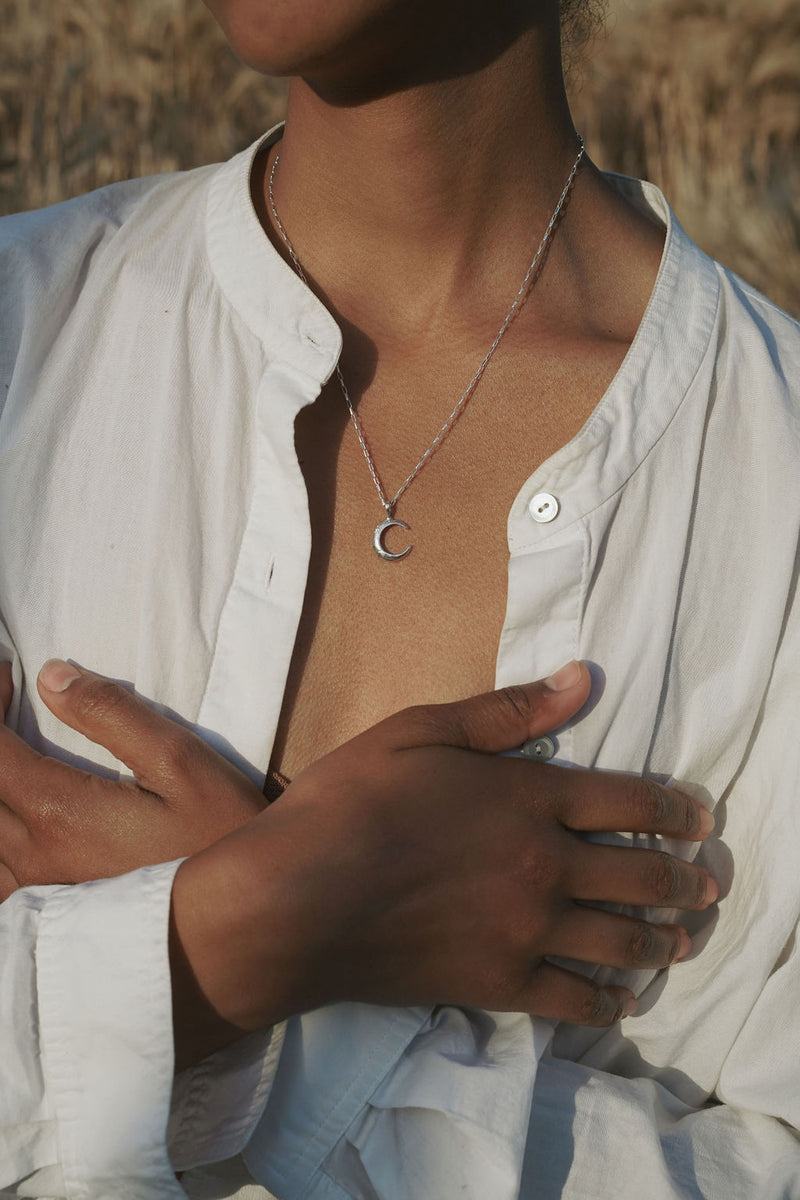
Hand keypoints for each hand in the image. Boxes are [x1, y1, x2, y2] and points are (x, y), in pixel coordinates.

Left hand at [0, 659, 263, 897]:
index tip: (9, 672)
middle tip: (9, 700)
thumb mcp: (180, 760)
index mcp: (60, 813)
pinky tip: (22, 818)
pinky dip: (2, 833)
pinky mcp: (53, 913)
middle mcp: (36, 856)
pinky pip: (1, 870)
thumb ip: (112, 715)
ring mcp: (40, 890)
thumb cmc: (219, 834)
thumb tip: (51, 677)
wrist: (243, 915)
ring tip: (16, 753)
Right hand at [171, 662, 717, 1065]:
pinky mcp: (500, 983)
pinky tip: (621, 1000)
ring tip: (683, 939)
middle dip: (684, 879)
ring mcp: (527, 930)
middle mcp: (545, 864)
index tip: (700, 819)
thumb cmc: (349, 803)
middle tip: (708, 884)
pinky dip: (608, 1002)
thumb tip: (581, 680)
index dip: (674, 809)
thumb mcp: (420, 731)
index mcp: (530, 797)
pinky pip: (575, 999)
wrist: (295, 901)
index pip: (628, 801)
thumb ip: (507, 711)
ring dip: (662, 939)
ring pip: (621, 939)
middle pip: (640, 874)